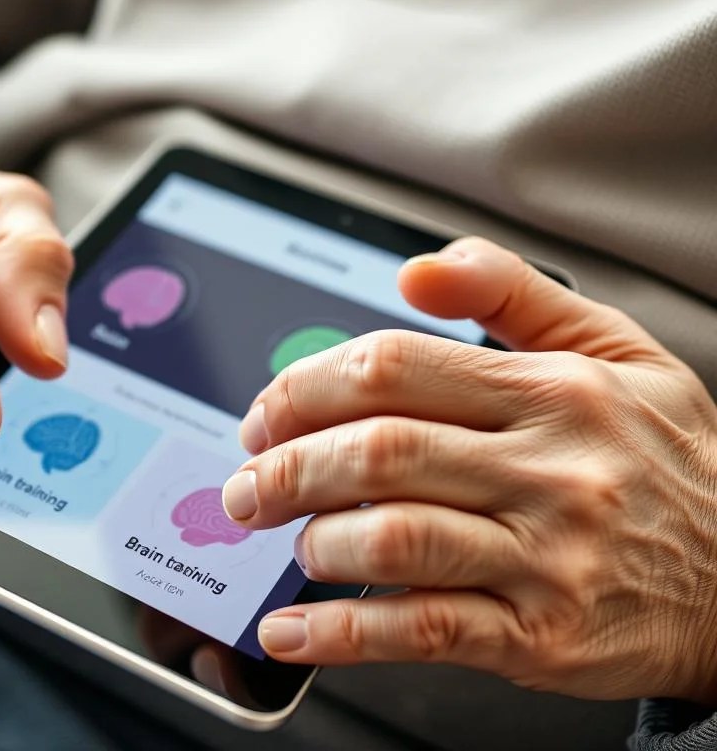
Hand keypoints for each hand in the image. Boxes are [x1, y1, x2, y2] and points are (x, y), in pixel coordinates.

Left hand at [224, 237, 716, 701]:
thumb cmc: (663, 460)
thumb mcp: (615, 352)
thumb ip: (511, 296)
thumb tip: (414, 272)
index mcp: (554, 391)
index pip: (394, 368)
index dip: (305, 388)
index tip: (265, 413)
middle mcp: (550, 470)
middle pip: (378, 452)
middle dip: (285, 467)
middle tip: (246, 485)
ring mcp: (545, 558)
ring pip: (393, 540)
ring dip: (314, 542)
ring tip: (293, 542)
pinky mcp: (537, 637)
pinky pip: (420, 631)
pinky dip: (338, 635)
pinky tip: (290, 630)